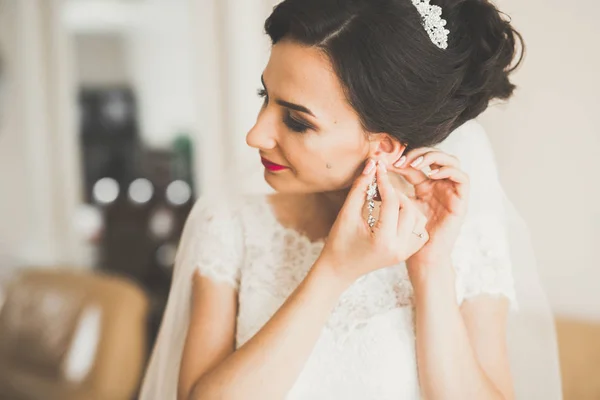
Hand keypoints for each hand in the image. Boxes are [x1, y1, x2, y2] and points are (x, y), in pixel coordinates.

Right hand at [317, 159, 428, 285]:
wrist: (340, 268)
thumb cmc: (339, 242)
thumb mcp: (347, 214)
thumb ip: (360, 188)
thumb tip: (372, 165)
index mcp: (383, 240)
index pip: (392, 202)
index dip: (385, 182)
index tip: (377, 169)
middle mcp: (399, 248)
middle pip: (409, 209)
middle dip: (395, 193)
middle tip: (380, 188)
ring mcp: (405, 252)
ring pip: (418, 218)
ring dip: (405, 205)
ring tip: (387, 201)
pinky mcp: (407, 253)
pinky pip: (419, 230)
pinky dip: (411, 218)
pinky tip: (396, 214)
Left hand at [390, 148, 469, 268]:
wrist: (421, 257)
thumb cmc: (407, 233)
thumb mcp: (396, 205)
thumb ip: (390, 189)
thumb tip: (375, 168)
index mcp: (424, 185)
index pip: (418, 161)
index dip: (404, 156)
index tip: (388, 160)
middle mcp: (439, 185)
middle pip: (436, 155)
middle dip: (419, 152)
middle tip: (402, 159)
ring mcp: (452, 192)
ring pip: (452, 161)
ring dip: (434, 158)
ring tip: (415, 163)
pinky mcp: (461, 201)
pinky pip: (463, 178)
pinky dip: (449, 171)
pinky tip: (431, 175)